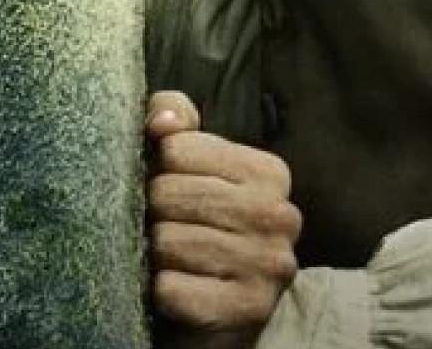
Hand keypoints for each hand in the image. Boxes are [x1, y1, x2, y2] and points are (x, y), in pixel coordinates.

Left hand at [145, 92, 300, 347]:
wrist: (220, 312)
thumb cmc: (197, 225)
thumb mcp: (188, 163)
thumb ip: (173, 120)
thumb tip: (162, 123)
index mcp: (268, 172)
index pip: (177, 148)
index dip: (158, 170)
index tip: (172, 191)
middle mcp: (279, 215)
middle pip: (168, 193)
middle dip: (152, 213)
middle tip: (167, 229)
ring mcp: (268, 265)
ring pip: (166, 240)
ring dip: (154, 254)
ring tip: (173, 260)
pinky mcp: (247, 309)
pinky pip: (170, 288)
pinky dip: (160, 290)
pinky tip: (178, 289)